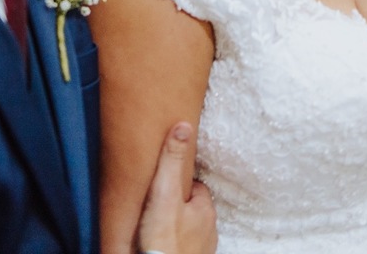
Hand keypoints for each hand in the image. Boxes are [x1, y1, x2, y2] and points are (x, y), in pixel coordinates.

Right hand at [136, 122, 216, 253]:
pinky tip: (160, 243)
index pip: (197, 188)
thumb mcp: (164, 193)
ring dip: (178, 226)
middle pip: (194, 210)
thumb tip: (183, 126)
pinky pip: (184, 248)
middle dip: (180, 205)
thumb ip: (171, 160)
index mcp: (205, 210)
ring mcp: (201, 249)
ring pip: (190, 230)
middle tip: (159, 202)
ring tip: (157, 223)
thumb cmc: (162, 240)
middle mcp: (209, 230)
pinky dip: (175, 243)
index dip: (181, 183)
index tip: (167, 182)